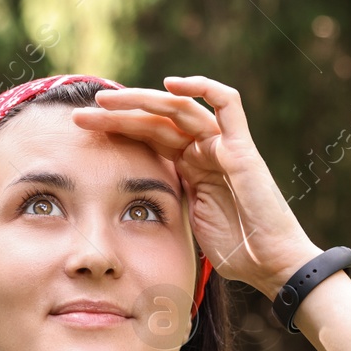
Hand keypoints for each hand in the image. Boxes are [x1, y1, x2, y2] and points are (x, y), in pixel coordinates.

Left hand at [71, 77, 323, 302]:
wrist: (270, 265)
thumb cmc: (236, 254)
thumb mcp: (185, 225)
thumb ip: (166, 204)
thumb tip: (128, 210)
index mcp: (190, 168)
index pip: (148, 137)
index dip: (116, 131)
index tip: (82, 135)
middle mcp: (205, 151)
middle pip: (156, 120)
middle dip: (117, 115)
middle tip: (80, 118)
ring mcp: (223, 147)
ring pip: (179, 108)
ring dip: (140, 101)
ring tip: (105, 103)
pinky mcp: (242, 148)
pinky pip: (227, 104)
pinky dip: (202, 88)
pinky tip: (170, 85)